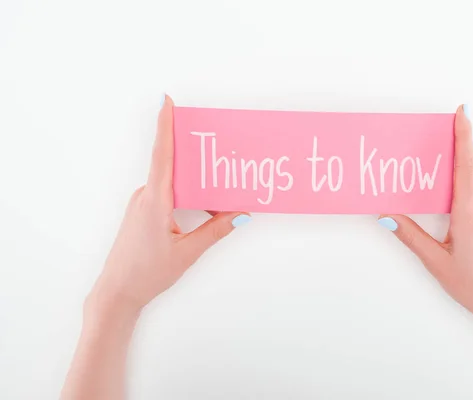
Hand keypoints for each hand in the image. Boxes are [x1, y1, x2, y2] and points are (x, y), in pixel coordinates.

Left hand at [89, 95, 250, 312]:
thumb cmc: (146, 273)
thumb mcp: (187, 252)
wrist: (116, 292)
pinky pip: (167, 194)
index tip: (166, 101)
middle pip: (173, 166)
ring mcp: (141, 204)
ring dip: (195, 185)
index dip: (164, 125)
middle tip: (219, 152)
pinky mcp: (142, 212)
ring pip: (173, 183)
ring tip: (219, 192)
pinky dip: (186, 196)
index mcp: (154, 201)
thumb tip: (240, 214)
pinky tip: (203, 209)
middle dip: (197, 160)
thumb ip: (215, 231)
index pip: (162, 155)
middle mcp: (145, 196)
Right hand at [378, 105, 472, 327]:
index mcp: (472, 213)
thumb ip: (410, 235)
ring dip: (465, 162)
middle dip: (457, 146)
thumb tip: (386, 216)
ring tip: (445, 158)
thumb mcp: (436, 261)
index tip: (462, 112)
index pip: (467, 164)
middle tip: (437, 134)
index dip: (464, 135)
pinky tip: (459, 184)